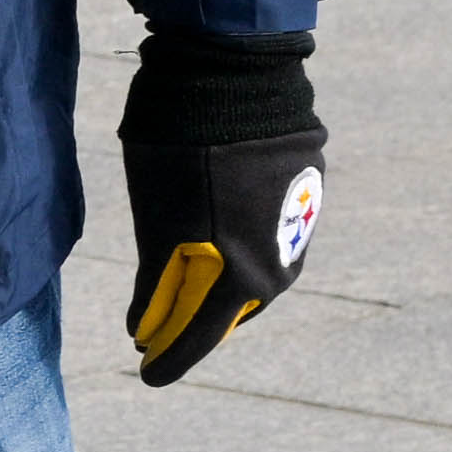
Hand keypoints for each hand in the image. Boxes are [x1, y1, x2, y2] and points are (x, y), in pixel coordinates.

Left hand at [116, 27, 323, 385]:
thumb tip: (146, 327)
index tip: (149, 375)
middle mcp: (281, 262)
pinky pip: (270, 240)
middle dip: (192, 327)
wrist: (234, 75)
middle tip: (158, 339)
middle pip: (230, 309)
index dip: (171, 357)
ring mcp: (299, 225)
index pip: (199, 334)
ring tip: (187, 302)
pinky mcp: (305, 192)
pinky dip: (239, 252)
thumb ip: (157, 280)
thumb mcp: (157, 220)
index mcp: (241, 275)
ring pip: (255, 277)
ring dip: (220, 292)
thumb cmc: (180, 149)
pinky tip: (218, 250)